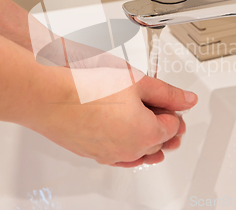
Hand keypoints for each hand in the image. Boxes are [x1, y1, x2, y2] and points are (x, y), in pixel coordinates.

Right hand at [24, 67, 197, 166]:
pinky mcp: (91, 153)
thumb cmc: (87, 85)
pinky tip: (123, 138)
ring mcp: (109, 155)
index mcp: (147, 134)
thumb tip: (187, 100)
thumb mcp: (138, 81)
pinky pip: (116, 155)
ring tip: (147, 125)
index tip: (171, 102)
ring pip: (137, 152)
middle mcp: (130, 151)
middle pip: (157, 142)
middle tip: (162, 110)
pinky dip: (125, 147)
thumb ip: (167, 93)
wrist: (48, 95)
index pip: (173, 126)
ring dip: (145, 139)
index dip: (174, 111)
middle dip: (162, 126)